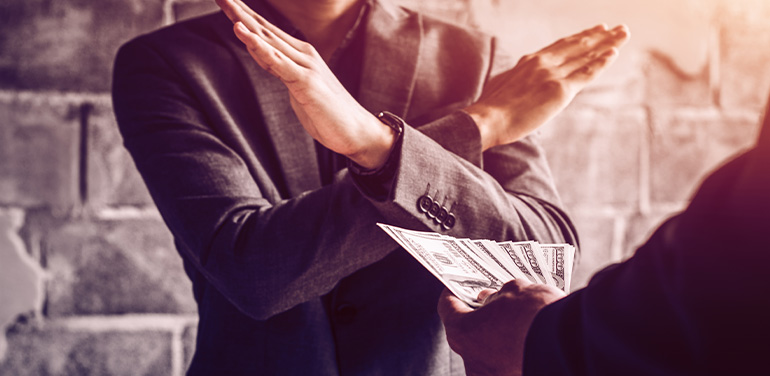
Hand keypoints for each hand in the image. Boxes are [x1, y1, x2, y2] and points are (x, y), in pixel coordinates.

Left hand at [215, 0, 394, 168]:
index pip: (267, 31)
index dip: (245, 16)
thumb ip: (283, 71)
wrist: (358, 132)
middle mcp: (303, 54)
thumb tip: (266, 60)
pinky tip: (242, 33)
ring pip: (268, 40)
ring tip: (226, 3)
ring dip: (244, 21)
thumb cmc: (329, 113)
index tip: (226, 2)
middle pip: (264, 29)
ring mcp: (305, 66)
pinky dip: (258, 46)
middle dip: (239, 11)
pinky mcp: (306, 82)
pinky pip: (277, 61)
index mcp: (300, 55)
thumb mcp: (299, 88)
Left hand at [437, 279, 564, 375]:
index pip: (447, 308)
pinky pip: (506, 363)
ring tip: (514, 318)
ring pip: (487, 351)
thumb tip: (495, 299)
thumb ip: (498, 294)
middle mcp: (472, 361)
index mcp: (462, 333)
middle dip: (478, 315)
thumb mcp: (515, 290)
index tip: (460, 285)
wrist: (572, 346)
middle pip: (467, 332)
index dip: (454, 292)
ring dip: (495, 336)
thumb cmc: (538, 315)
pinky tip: (526, 336)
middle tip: (490, 299)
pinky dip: (511, 351)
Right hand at [466, 24, 629, 149]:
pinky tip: (613, 53)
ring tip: (623, 34)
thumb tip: (515, 82)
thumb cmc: (490, 109)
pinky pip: (585, 73)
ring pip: (585, 54)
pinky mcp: (559, 90)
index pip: (560, 46)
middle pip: (577, 45)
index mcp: (529, 61)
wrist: (487, 119)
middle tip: (616, 28)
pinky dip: (601, 62)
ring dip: (607, 43)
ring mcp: (552, 74)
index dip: (579, 37)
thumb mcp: (502, 86)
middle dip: (599, 36)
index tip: (593, 31)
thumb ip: (515, 80)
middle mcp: (543, 62)